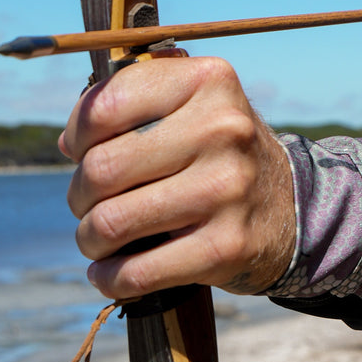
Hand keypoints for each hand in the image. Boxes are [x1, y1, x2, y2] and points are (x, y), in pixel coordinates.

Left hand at [58, 56, 295, 299]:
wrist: (292, 208)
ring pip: (111, 223)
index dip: (77, 136)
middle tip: (90, 205)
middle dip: (80, 196)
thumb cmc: (220, 154)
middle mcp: (224, 130)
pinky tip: (110, 274)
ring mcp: (228, 190)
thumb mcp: (194, 105)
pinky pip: (138, 272)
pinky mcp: (227, 246)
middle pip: (101, 170)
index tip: (82, 152)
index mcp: (209, 82)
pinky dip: (111, 278)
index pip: (104, 108)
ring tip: (99, 240)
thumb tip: (69, 143)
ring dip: (91, 239)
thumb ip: (134, 104)